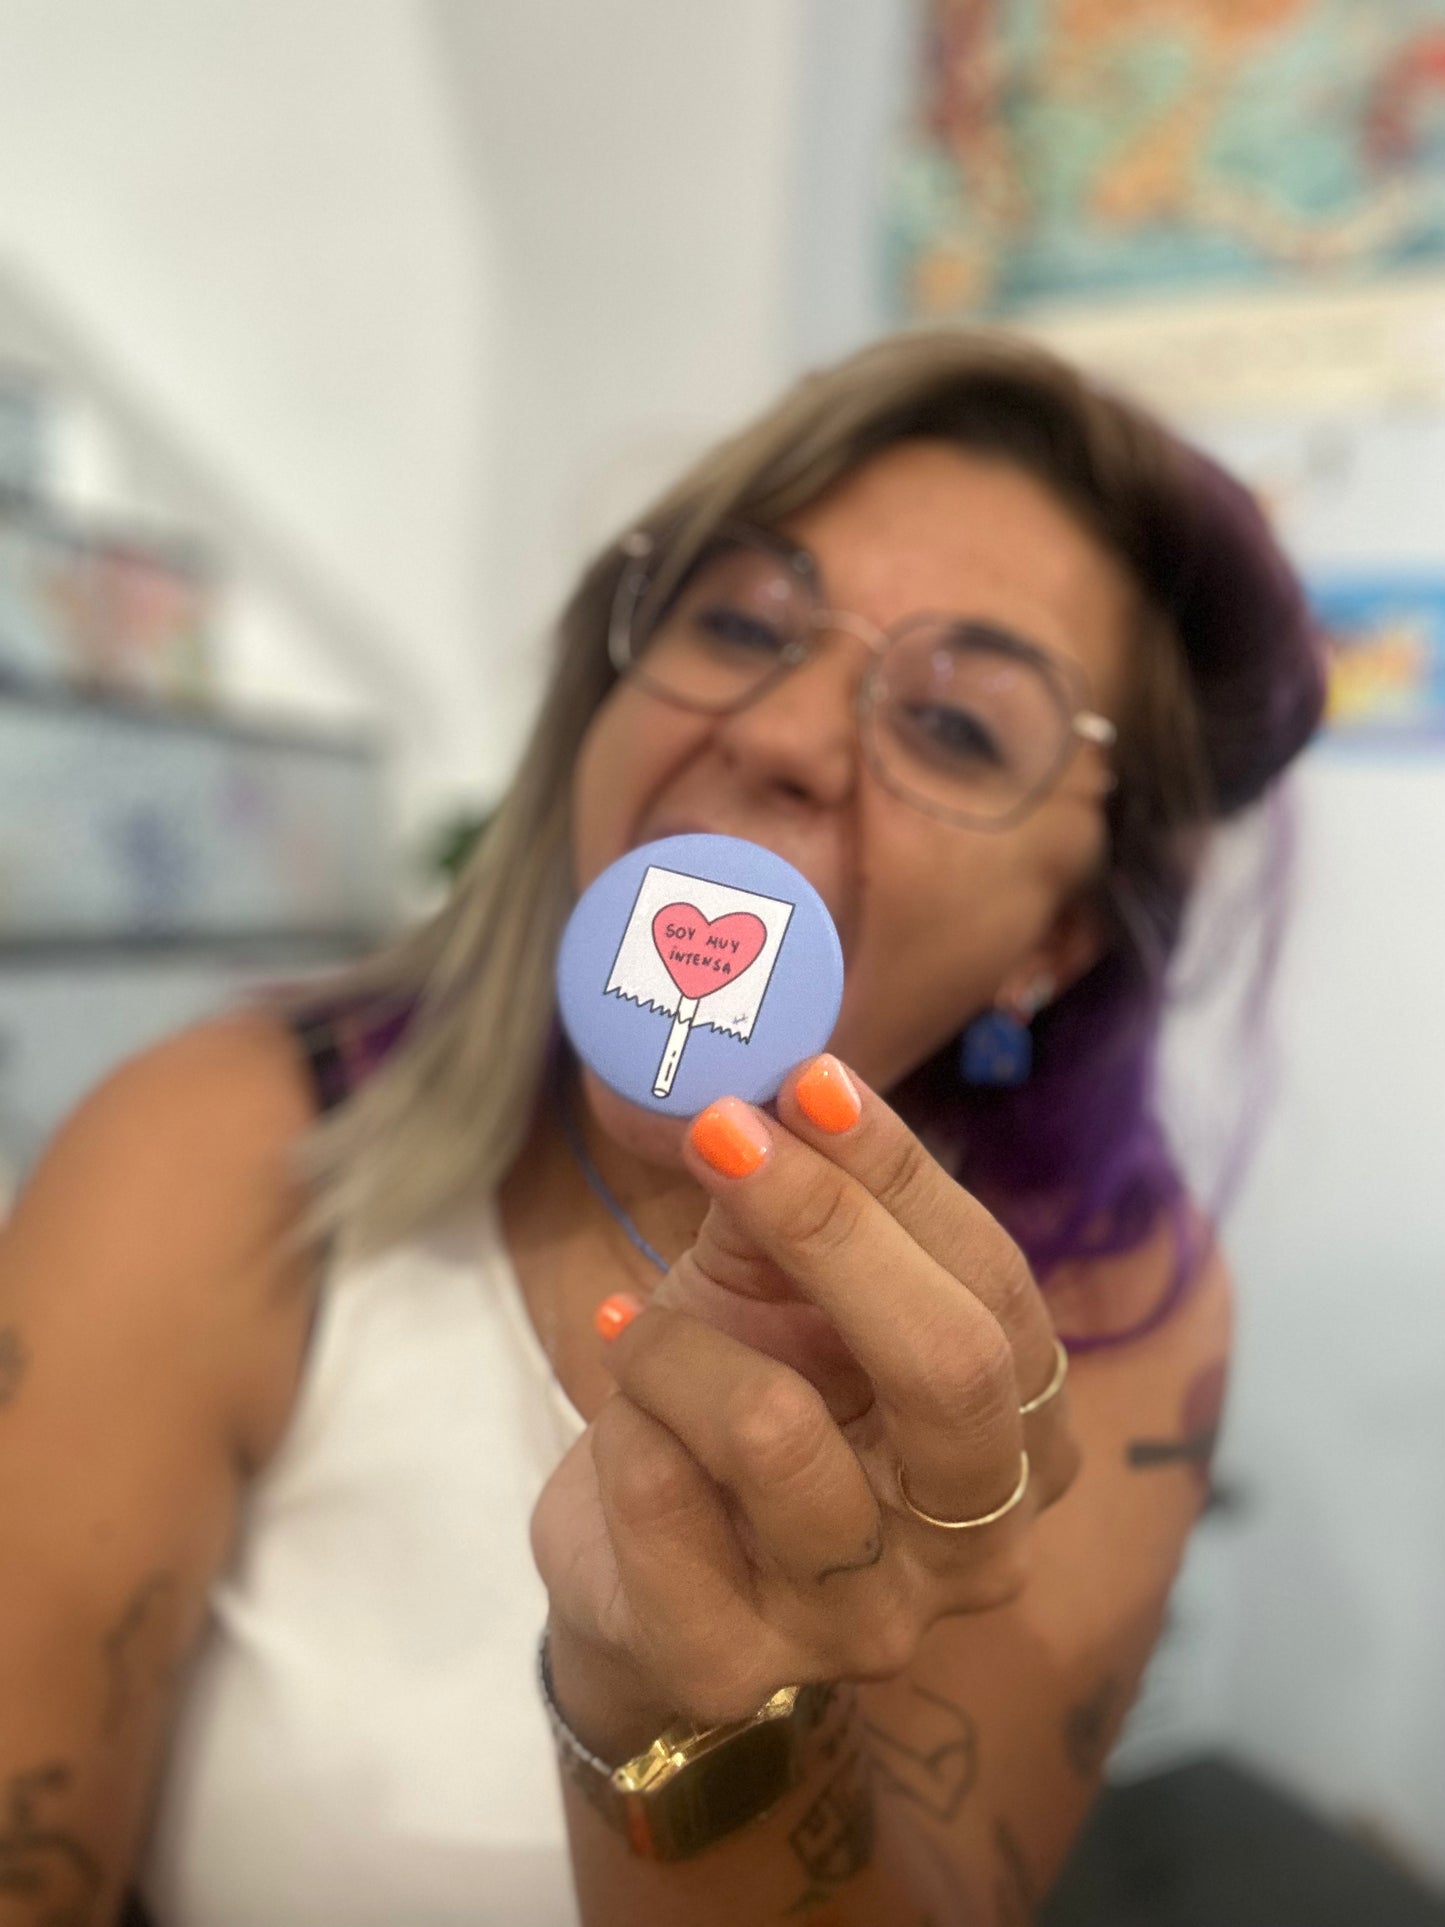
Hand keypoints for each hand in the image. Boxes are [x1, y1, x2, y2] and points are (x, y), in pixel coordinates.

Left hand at [531, 1056, 1078, 1756]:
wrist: (641, 1578)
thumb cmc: (743, 1404)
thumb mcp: (779, 1294)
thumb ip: (798, 1214)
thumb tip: (776, 1094)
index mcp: (1022, 1438)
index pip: (996, 1291)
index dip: (901, 1176)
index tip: (806, 1080)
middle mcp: (978, 1545)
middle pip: (945, 1367)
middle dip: (824, 1227)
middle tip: (719, 1132)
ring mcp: (863, 1622)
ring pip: (774, 1430)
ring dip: (680, 1338)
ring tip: (640, 1321)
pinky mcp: (731, 1661)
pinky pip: (660, 1494)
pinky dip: (620, 1411)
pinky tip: (617, 1393)